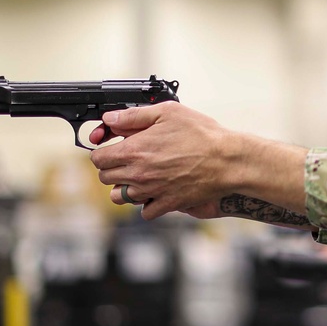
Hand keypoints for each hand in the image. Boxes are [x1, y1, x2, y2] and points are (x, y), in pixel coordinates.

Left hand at [89, 102, 238, 219]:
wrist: (228, 160)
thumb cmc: (202, 134)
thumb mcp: (168, 113)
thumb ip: (134, 116)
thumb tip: (110, 118)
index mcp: (134, 150)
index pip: (98, 158)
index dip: (103, 151)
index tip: (113, 148)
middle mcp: (139, 174)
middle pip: (106, 178)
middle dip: (112, 168)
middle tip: (128, 160)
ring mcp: (152, 191)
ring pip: (120, 198)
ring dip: (125, 188)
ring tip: (139, 178)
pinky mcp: (168, 204)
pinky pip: (145, 212)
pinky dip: (146, 204)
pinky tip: (156, 192)